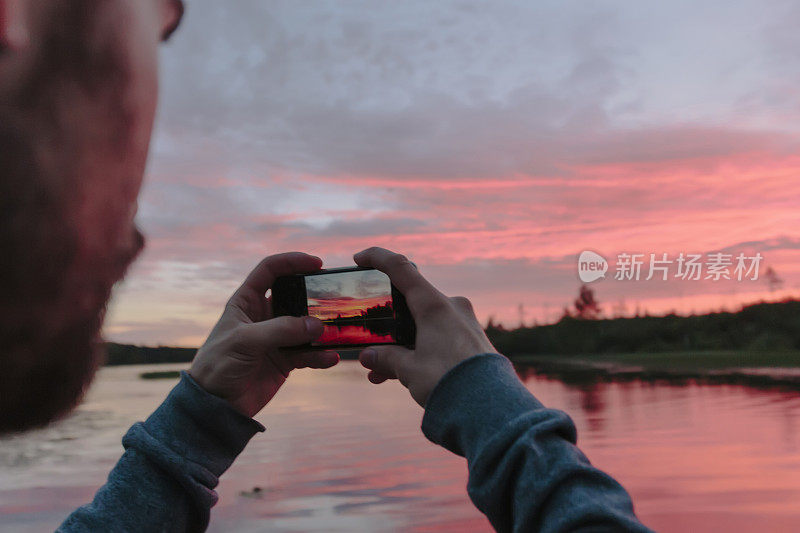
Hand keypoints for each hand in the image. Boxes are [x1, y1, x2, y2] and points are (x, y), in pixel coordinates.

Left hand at [189, 252, 339, 416]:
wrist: (215, 405)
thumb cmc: (219, 365)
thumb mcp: (245, 341)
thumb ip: (280, 330)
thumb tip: (317, 325)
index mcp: (246, 302)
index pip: (270, 271)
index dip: (292, 262)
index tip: (317, 264)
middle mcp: (263, 316)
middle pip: (295, 296)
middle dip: (315, 297)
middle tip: (335, 298)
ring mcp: (276, 338)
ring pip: (306, 326)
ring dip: (322, 329)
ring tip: (336, 333)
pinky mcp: (285, 361)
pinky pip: (309, 353)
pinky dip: (321, 355)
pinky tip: (331, 358)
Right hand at [354, 247, 496, 406]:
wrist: (491, 407)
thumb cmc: (449, 381)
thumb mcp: (409, 370)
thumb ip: (387, 359)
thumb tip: (369, 357)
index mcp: (434, 305)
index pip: (401, 268)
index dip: (377, 258)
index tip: (360, 258)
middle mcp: (452, 307)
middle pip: (411, 303)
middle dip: (387, 325)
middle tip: (369, 341)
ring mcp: (465, 323)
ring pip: (424, 325)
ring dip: (402, 345)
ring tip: (381, 373)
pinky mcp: (473, 340)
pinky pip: (440, 338)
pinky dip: (420, 351)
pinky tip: (406, 376)